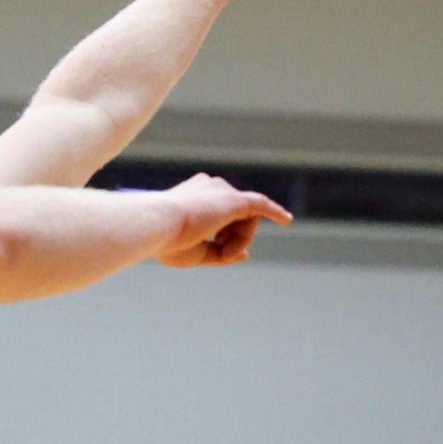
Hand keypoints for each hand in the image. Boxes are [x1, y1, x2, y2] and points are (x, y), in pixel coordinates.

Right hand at [156, 172, 292, 267]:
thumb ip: (221, 253)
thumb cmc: (165, 241)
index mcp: (192, 195)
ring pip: (245, 220)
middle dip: (232, 240)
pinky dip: (274, 212)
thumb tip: (245, 254)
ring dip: (238, 241)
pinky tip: (286, 220)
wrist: (156, 225)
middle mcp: (208, 188)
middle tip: (221, 255)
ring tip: (222, 252)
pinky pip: (260, 205)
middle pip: (235, 219)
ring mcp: (221, 191)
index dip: (225, 238)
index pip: (219, 217)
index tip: (223, 253)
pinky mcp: (234, 199)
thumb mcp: (195, 253)